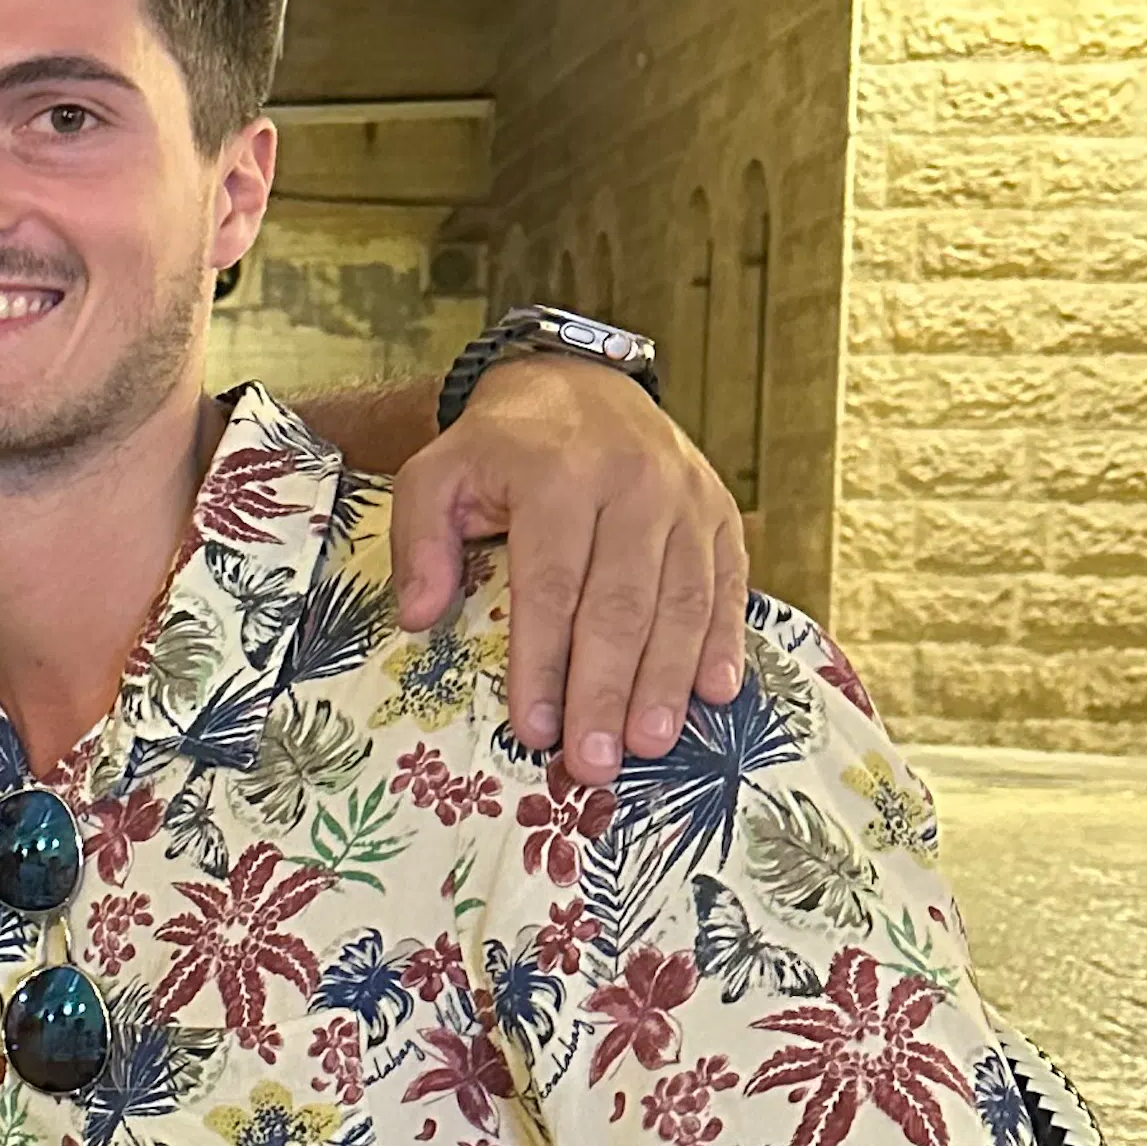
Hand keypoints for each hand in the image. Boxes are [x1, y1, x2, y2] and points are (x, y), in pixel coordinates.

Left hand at [388, 357, 747, 788]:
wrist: (581, 383)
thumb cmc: (502, 448)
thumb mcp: (437, 473)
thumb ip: (419, 540)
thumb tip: (418, 617)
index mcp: (558, 475)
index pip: (551, 585)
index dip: (543, 662)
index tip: (535, 730)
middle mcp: (633, 483)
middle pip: (621, 603)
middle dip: (607, 691)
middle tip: (596, 762)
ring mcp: (686, 497)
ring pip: (682, 601)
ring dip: (666, 681)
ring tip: (649, 744)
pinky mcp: (719, 513)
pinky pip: (728, 583)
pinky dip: (723, 641)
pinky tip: (713, 694)